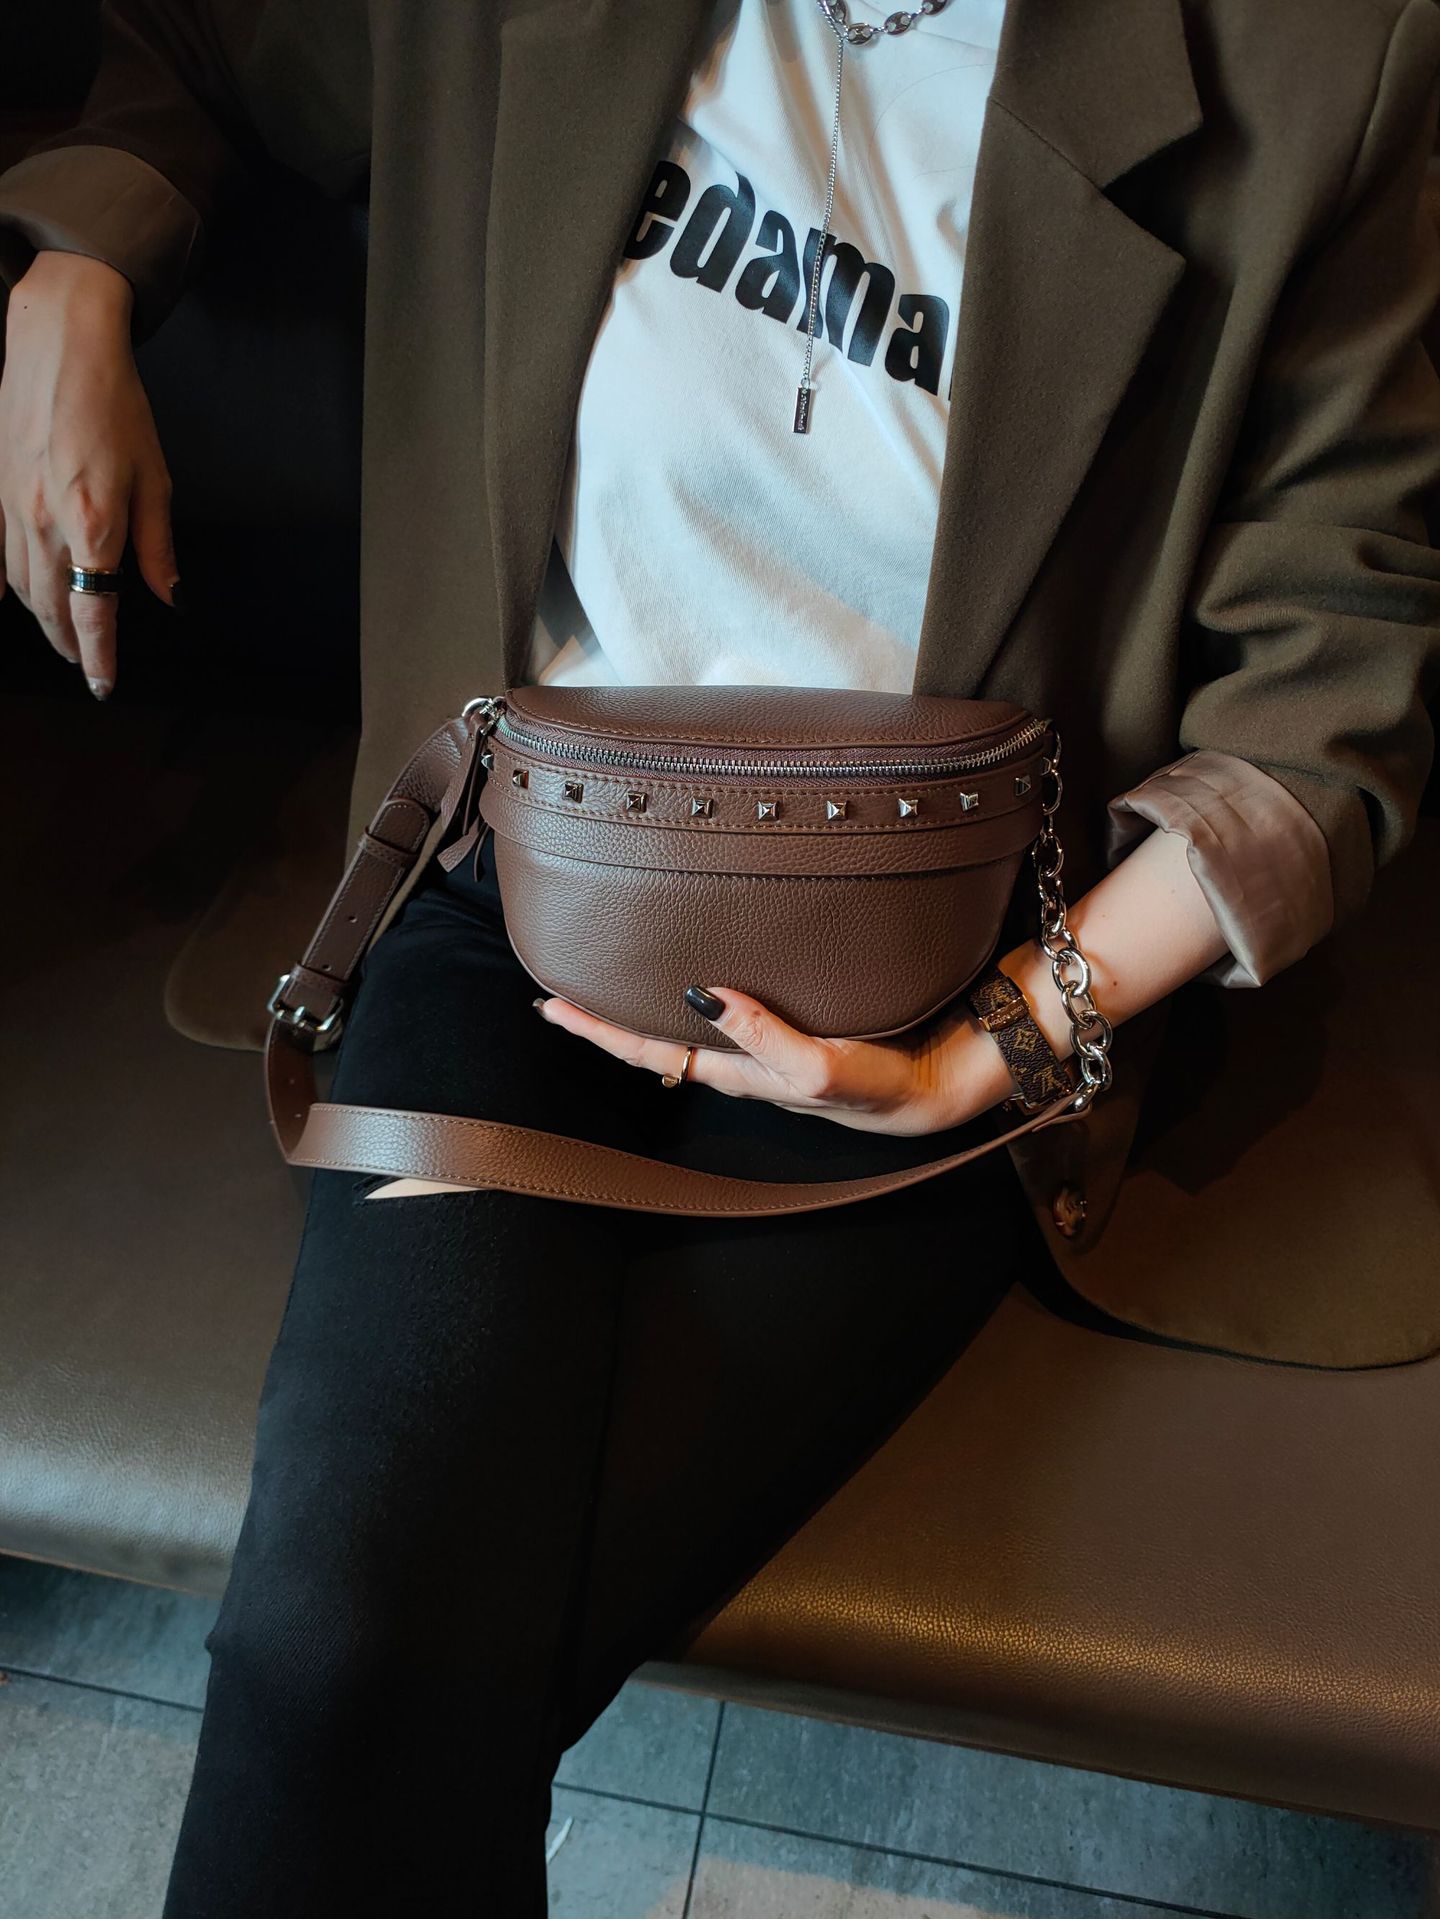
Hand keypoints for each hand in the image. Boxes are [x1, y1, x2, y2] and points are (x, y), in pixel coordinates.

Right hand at [0, 249, 182, 697]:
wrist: (58, 344)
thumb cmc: (115, 405)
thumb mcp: (154, 479)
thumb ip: (158, 546)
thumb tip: (170, 595)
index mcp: (93, 525)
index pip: (93, 613)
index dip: (99, 657)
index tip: (104, 684)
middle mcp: (45, 524)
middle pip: (52, 609)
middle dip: (69, 645)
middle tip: (85, 665)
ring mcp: (11, 507)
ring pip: (22, 587)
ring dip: (41, 620)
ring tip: (61, 637)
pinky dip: (3, 582)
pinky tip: (9, 597)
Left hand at [534, 982, 1005, 1136]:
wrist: (936, 1083)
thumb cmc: (880, 1084)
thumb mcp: (818, 1066)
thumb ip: (761, 1034)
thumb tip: (698, 992)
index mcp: (738, 1072)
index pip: (650, 1051)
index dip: (599, 1030)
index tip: (552, 1006)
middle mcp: (742, 1059)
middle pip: (657, 1039)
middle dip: (608, 1018)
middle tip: (561, 987)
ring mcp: (766, 1044)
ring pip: (688, 1024)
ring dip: (646, 1005)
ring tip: (611, 975)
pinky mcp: (793, 1022)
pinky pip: (727, 1006)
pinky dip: (695, 990)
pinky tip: (693, 971)